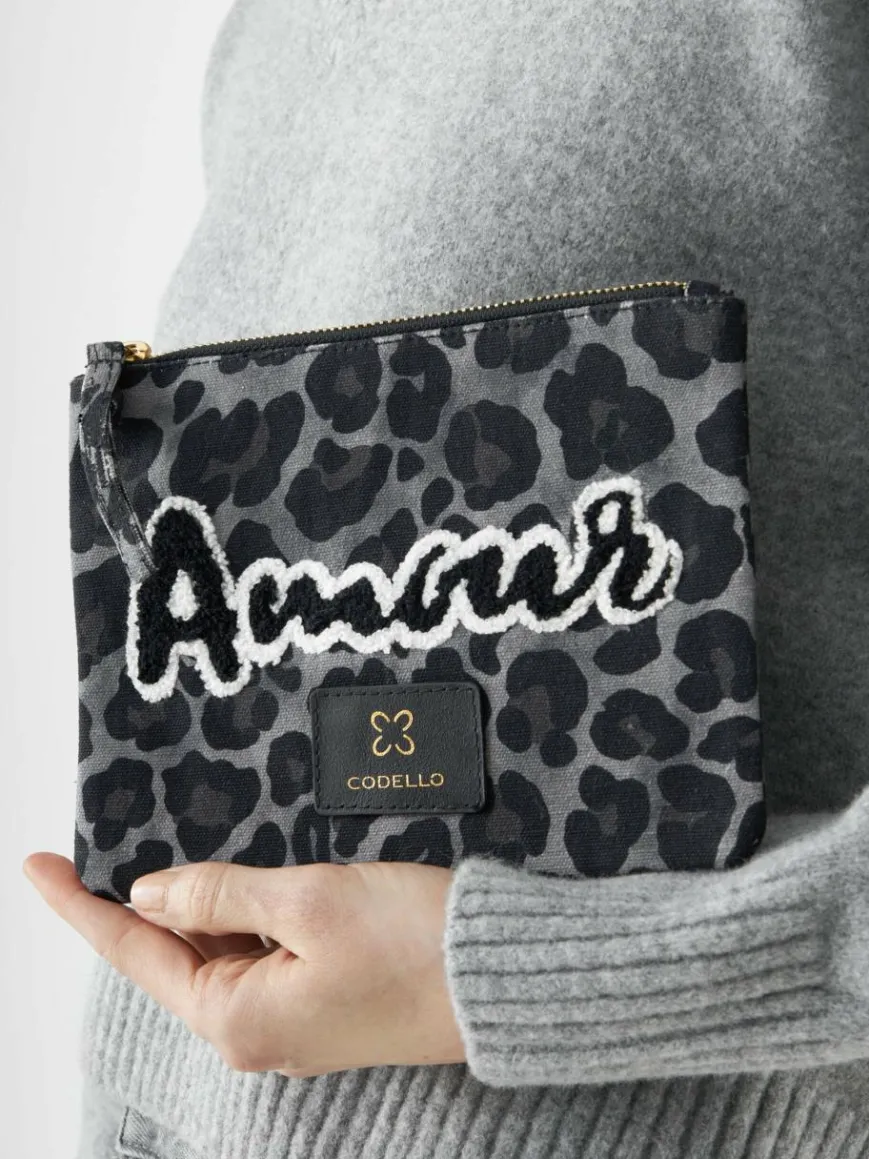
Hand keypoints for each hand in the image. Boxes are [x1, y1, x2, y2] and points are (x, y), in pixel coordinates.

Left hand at [23, 854, 466, 1076]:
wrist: (502, 979)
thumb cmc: (414, 942)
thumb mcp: (307, 900)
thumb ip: (220, 894)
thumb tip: (152, 893)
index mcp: (238, 1018)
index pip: (135, 952)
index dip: (82, 904)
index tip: (38, 863)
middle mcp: (257, 1032)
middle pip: (175, 957)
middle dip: (144, 902)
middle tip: (110, 845)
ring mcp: (293, 1022)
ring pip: (220, 955)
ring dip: (200, 907)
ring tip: (185, 856)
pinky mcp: (325, 1003)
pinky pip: (260, 959)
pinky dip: (242, 919)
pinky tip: (243, 885)